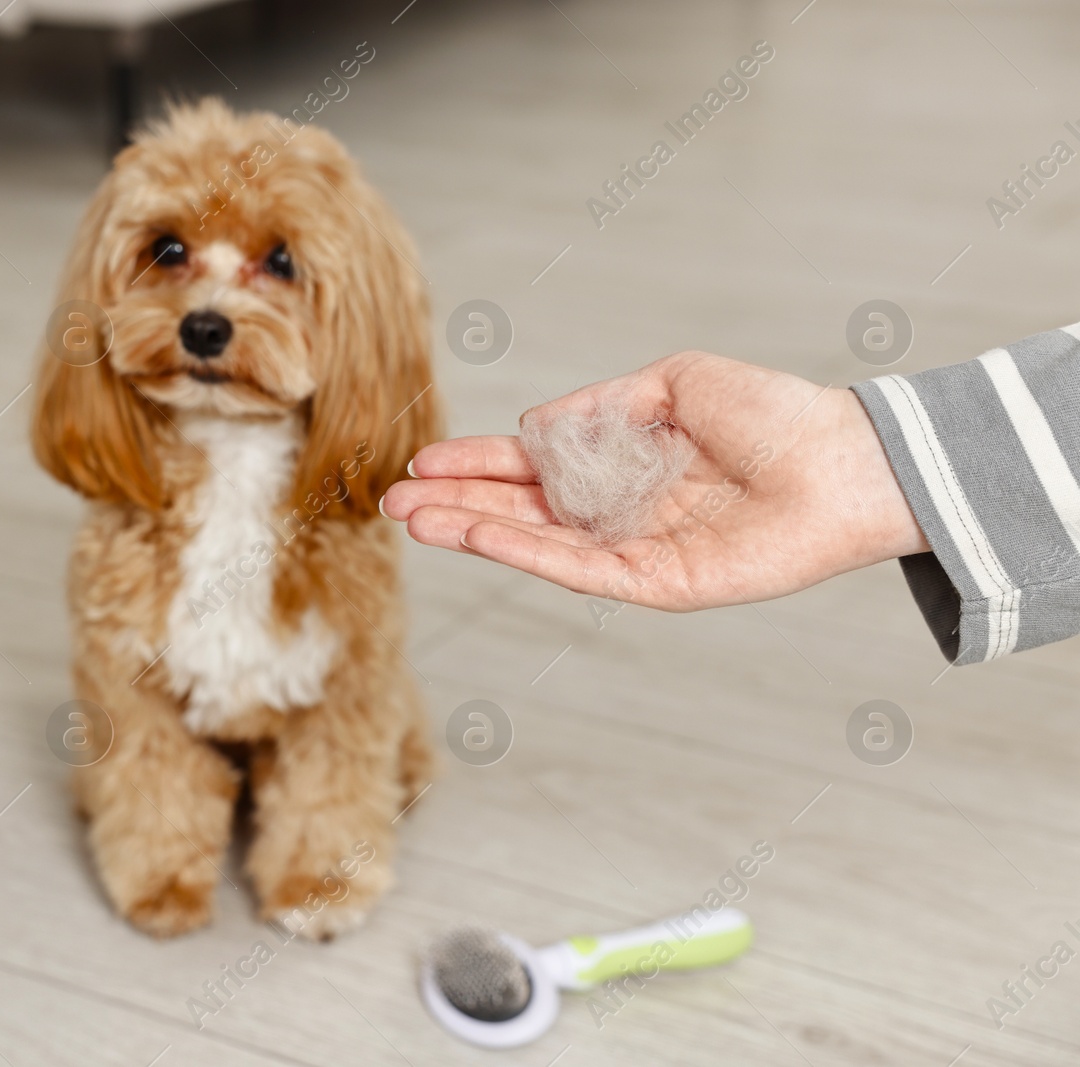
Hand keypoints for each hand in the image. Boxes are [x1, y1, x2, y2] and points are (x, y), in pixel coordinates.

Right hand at [381, 351, 928, 609]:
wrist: (841, 459)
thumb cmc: (773, 415)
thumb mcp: (674, 383)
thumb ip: (601, 407)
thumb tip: (534, 432)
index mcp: (621, 461)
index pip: (532, 468)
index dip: (478, 464)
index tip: (423, 462)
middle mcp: (619, 511)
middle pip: (520, 511)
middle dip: (456, 504)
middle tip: (393, 501)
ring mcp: (633, 551)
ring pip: (536, 544)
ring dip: (472, 532)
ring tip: (414, 519)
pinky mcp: (656, 583)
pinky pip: (577, 569)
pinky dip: (524, 552)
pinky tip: (478, 535)